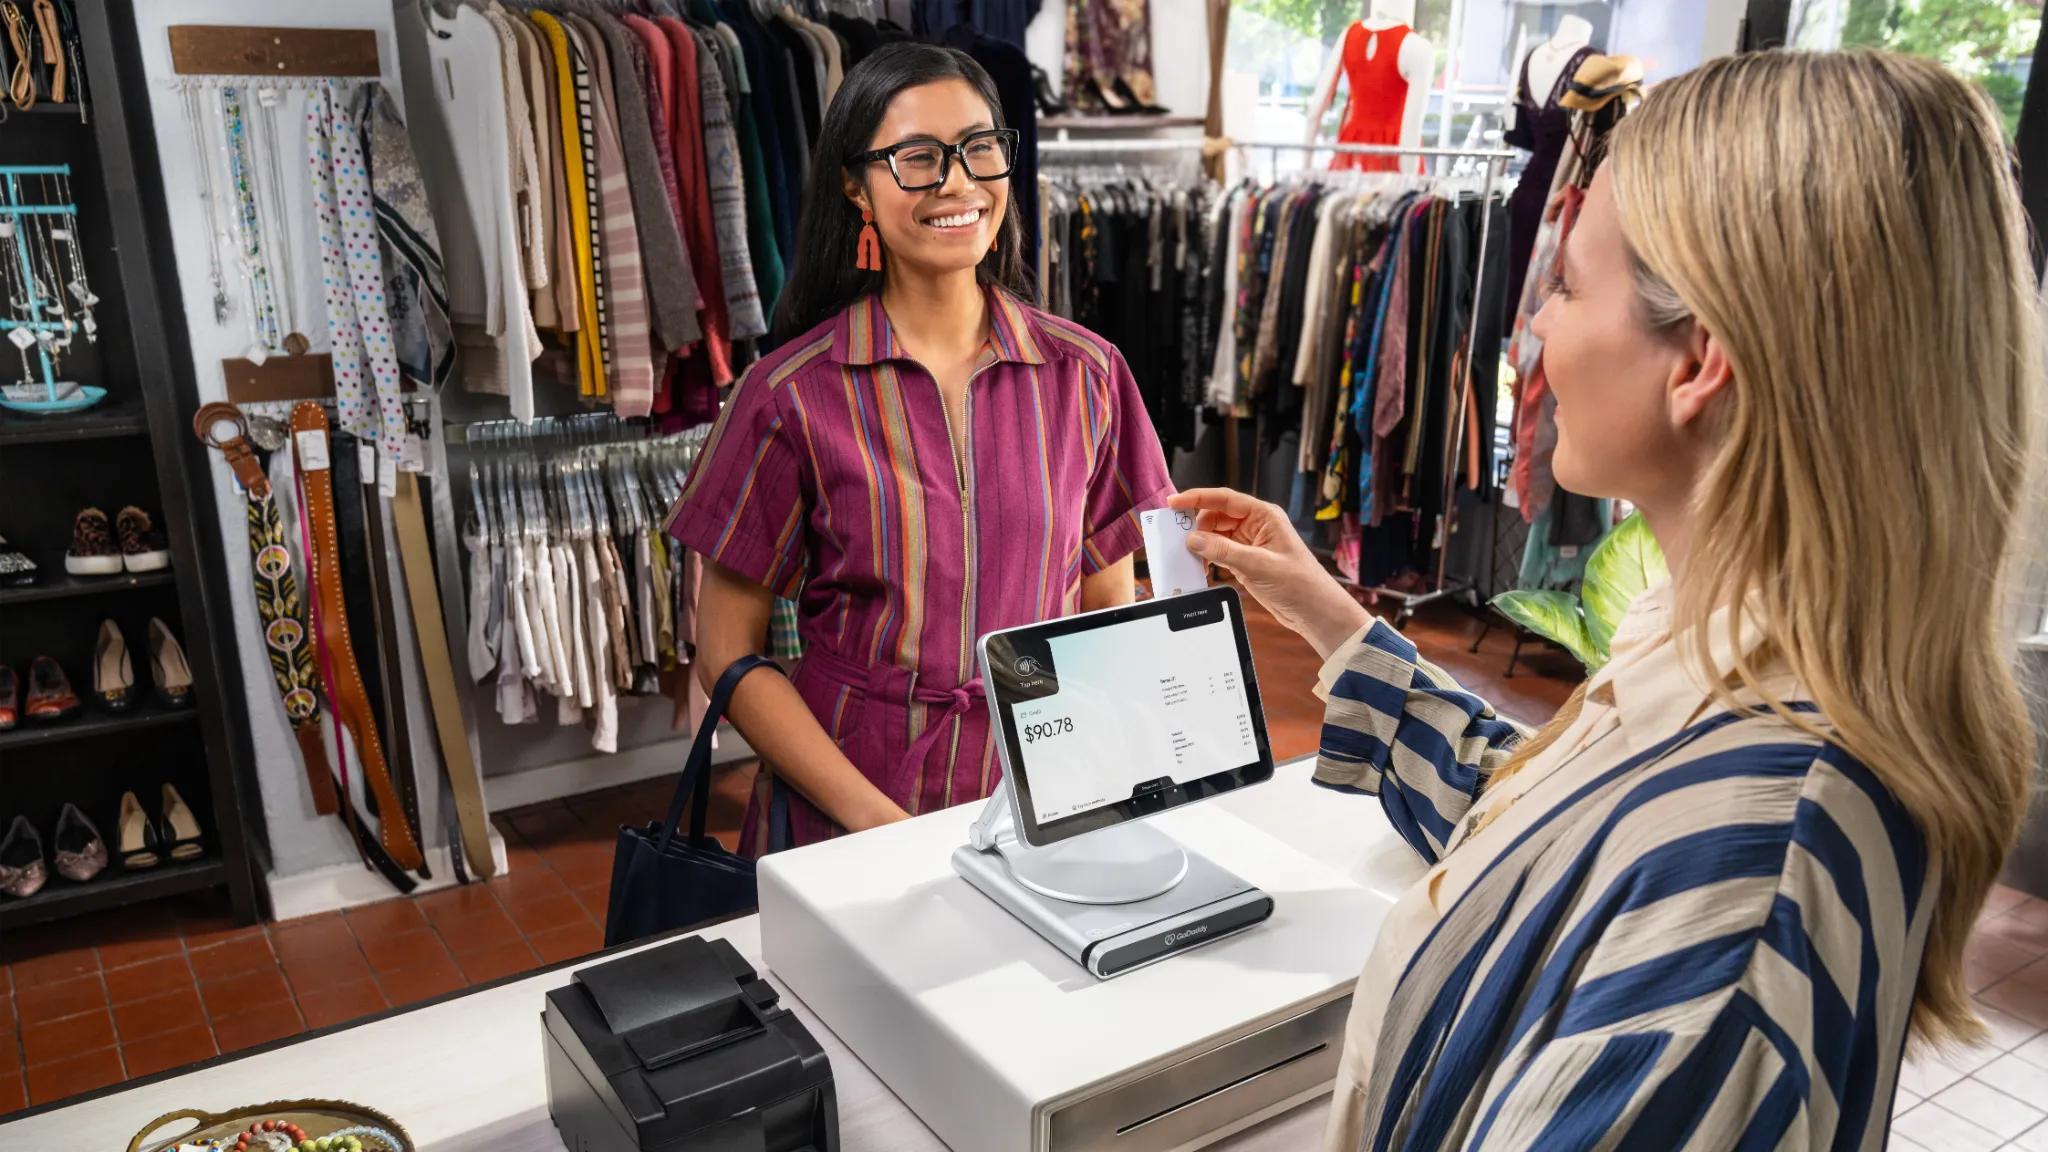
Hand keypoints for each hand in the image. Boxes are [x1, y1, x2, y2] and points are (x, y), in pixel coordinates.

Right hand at [1168, 488, 1369, 659]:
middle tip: (1179, 539)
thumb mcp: (1259, 565)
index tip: (1173, 503)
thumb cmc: (1300, 583)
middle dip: (1197, 526)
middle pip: (1216, 516)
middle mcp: (1256, 526)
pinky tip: (1199, 567)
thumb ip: (1224, 551)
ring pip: (1215, 535)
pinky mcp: (1246, 562)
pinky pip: (1219, 553)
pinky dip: (1207, 558)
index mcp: (1264, 516)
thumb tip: (1193, 539)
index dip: (1197, 498)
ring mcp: (1250, 544)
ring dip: (1201, 544)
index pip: (1225, 499)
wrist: (1314, 611)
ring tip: (1188, 556)